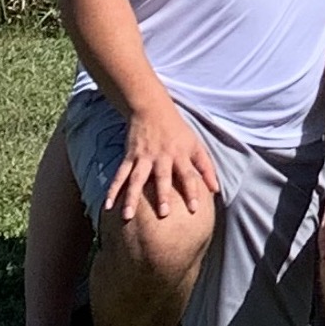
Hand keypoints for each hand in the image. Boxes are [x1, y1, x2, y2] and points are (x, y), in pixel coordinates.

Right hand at [104, 104, 219, 223]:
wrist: (152, 109)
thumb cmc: (178, 131)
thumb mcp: (196, 145)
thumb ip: (206, 167)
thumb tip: (216, 189)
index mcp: (180, 154)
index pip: (189, 175)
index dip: (192, 191)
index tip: (194, 209)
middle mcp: (162, 157)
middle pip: (162, 177)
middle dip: (162, 195)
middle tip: (163, 214)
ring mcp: (143, 157)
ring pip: (136, 179)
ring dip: (131, 198)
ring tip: (127, 216)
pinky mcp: (129, 157)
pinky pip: (120, 175)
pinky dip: (113, 190)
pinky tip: (107, 205)